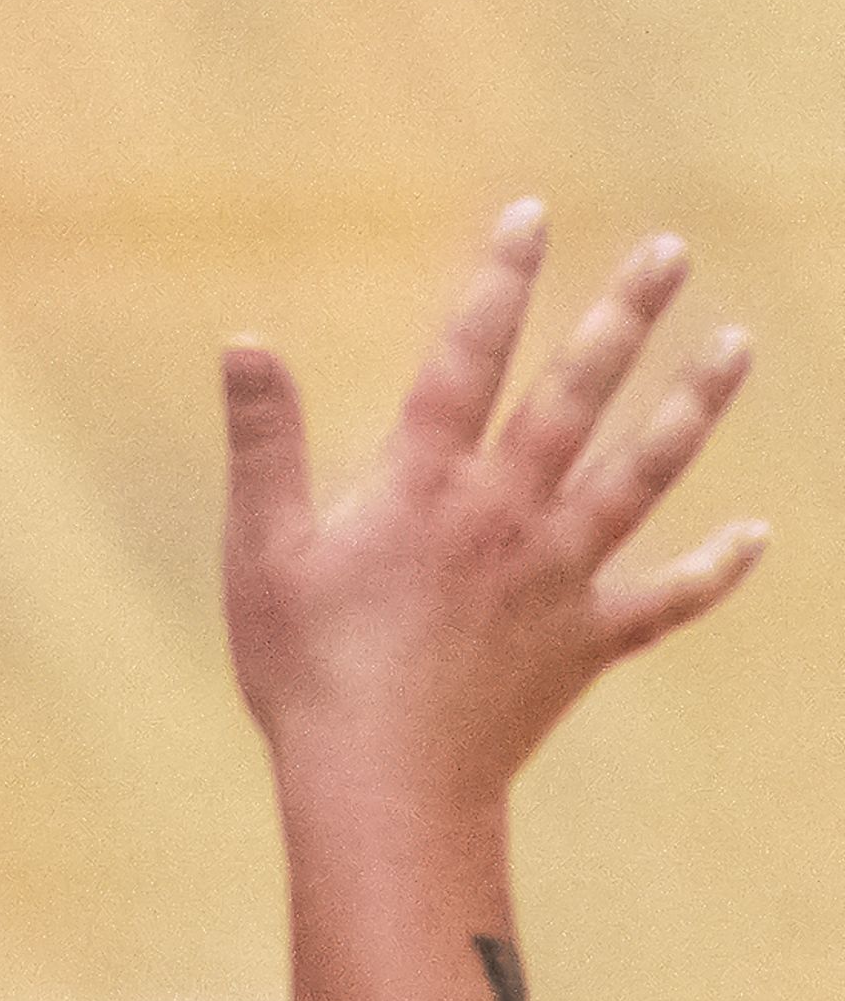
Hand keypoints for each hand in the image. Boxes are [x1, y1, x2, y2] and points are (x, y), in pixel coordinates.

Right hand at [222, 200, 763, 815]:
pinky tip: (757, 537)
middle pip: (578, 395)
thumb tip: (244, 343)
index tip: (532, 216)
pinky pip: (666, 600)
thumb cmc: (306, 671)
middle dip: (625, 315)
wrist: (383, 784)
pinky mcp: (587, 641)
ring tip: (736, 347)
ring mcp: (559, 576)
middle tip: (670, 251)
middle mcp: (508, 513)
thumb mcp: (262, 551)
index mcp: (425, 486)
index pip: (468, 359)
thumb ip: (263, 443)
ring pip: (642, 474)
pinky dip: (714, 570)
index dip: (499, 284)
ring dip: (694, 406)